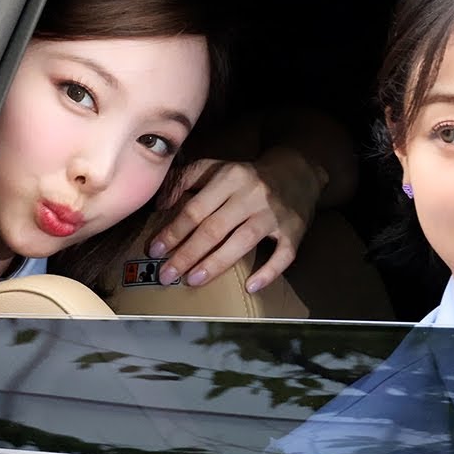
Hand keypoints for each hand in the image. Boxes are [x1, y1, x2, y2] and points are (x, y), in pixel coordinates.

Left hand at [149, 147, 327, 291]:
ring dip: (216, 264)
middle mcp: (252, 194)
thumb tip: (159, 204)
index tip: (155, 251)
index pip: (196, 209)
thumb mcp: (217, 167)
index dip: (174, 232)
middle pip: (215, 228)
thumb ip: (186, 179)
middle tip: (167, 275)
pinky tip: (250, 286)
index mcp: (230, 177)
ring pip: (243, 241)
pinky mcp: (294, 230)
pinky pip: (283, 255)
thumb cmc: (247, 175)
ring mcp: (274, 213)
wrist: (297, 171)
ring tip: (193, 280)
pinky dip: (268, 272)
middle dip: (187, 254)